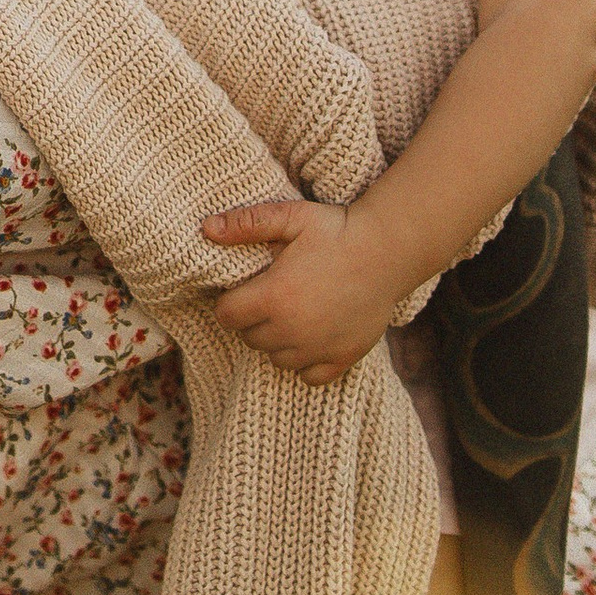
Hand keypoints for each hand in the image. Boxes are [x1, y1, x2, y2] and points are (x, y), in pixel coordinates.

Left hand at [203, 196, 401, 383]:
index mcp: (273, 297)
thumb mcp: (290, 218)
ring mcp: (318, 347)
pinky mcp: (343, 357)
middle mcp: (292, 329)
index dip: (230, 301)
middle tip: (270, 296)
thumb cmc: (337, 230)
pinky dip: (305, 363)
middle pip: (250, 338)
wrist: (389, 249)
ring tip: (291, 314)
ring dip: (277, 341)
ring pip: (277, 359)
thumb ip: (246, 224)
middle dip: (253, 320)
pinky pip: (310, 376)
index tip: (243, 289)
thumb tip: (206, 229)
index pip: (227, 315)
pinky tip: (311, 337)